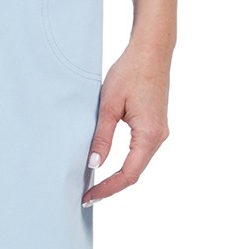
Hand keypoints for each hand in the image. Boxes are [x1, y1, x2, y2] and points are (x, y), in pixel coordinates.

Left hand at [82, 38, 171, 205]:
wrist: (151, 51)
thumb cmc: (131, 72)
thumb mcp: (109, 105)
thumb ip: (102, 137)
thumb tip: (94, 164)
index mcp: (149, 134)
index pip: (128, 174)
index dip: (108, 188)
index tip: (89, 197)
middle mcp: (159, 137)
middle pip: (135, 173)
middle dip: (111, 187)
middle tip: (87, 196)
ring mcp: (159, 132)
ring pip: (138, 164)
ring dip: (118, 177)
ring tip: (95, 185)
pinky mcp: (156, 127)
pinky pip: (141, 153)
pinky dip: (125, 164)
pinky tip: (108, 166)